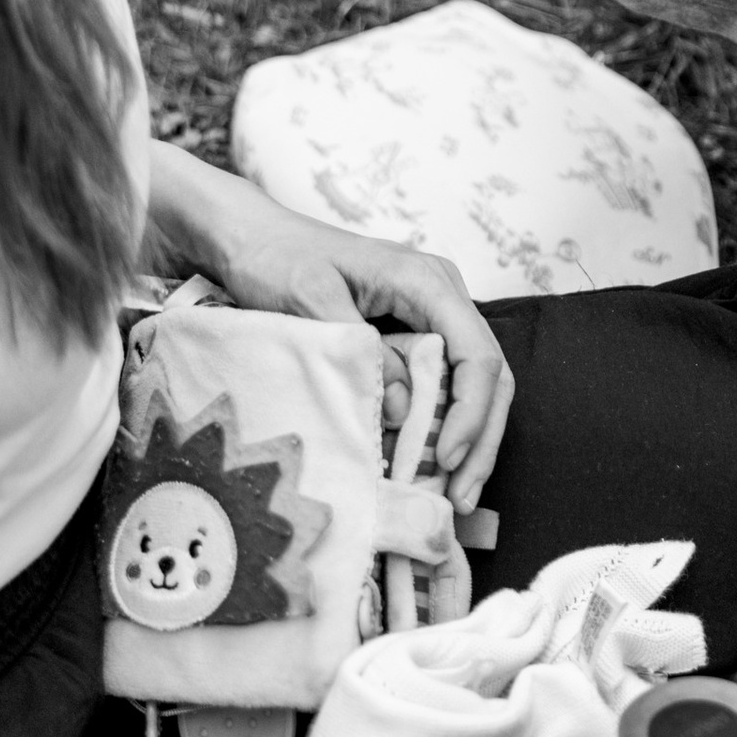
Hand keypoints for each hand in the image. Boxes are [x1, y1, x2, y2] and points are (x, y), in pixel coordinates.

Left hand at [146, 153, 513, 509]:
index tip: (445, 460)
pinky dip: (440, 429)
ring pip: (471, 385)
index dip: (470, 413)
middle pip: (487, 375)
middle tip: (461, 498)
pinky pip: (440, 386)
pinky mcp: (409, 337)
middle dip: (480, 439)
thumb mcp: (310, 297)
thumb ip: (360, 348)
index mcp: (427, 281)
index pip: (477, 354)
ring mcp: (428, 317)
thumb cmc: (277, 256)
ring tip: (453, 494)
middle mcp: (440, 297)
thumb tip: (401, 407)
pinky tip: (426, 468)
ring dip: (468, 440)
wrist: (249, 238)